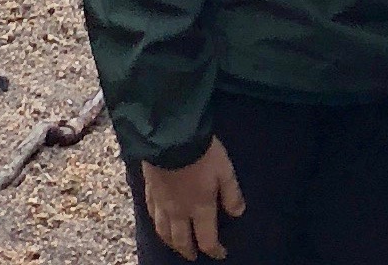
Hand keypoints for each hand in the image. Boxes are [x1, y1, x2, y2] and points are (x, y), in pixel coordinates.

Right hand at [141, 139, 243, 258]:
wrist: (169, 136)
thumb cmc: (201, 153)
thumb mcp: (225, 170)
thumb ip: (232, 193)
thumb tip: (238, 213)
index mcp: (200, 208)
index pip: (207, 239)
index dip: (215, 250)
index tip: (221, 253)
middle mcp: (179, 211)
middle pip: (181, 240)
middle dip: (189, 251)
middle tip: (194, 255)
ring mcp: (161, 202)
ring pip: (163, 231)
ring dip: (171, 242)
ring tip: (176, 245)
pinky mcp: (149, 190)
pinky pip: (151, 214)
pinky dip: (157, 224)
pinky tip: (159, 222)